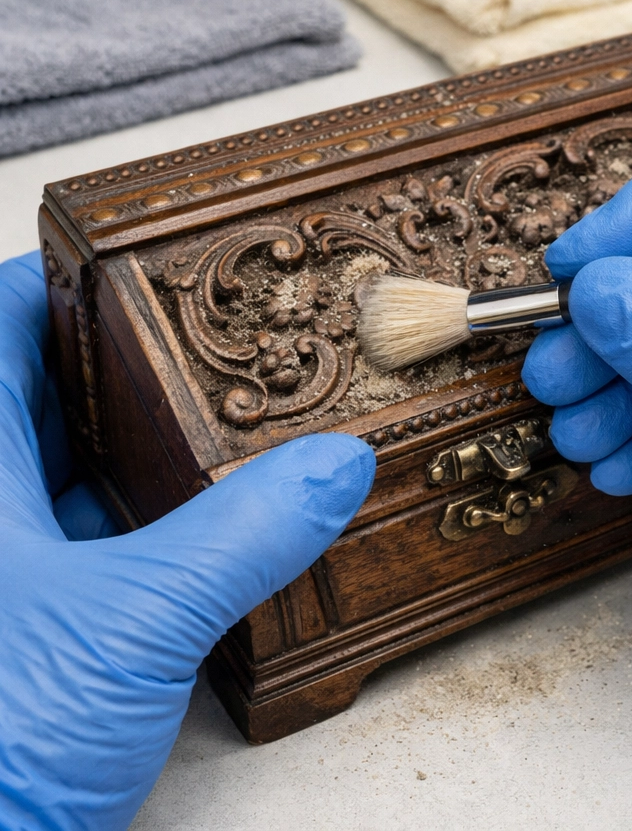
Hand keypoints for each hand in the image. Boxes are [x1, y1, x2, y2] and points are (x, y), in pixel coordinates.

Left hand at [0, 253, 375, 829]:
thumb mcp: (134, 621)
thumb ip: (241, 536)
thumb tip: (332, 468)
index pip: (2, 332)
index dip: (60, 285)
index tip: (134, 263)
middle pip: (41, 397)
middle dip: (121, 361)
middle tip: (201, 330)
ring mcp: (9, 578)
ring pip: (64, 475)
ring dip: (135, 444)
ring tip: (214, 416)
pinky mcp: (34, 634)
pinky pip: (86, 546)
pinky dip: (138, 523)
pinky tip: (193, 526)